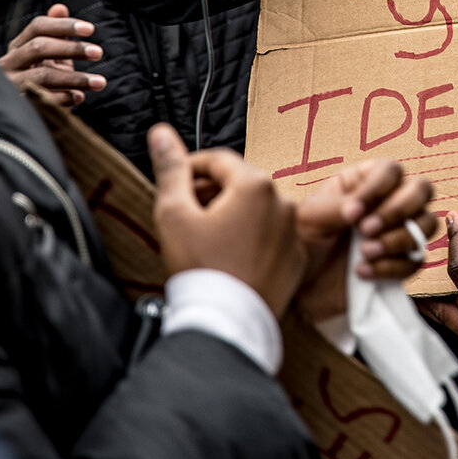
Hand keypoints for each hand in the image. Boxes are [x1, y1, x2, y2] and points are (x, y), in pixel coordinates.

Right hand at [0, 3, 105, 106]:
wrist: (22, 113)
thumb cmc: (39, 78)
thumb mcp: (49, 55)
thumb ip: (55, 32)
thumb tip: (60, 7)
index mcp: (18, 46)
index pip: (38, 27)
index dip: (64, 25)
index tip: (90, 29)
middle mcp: (10, 62)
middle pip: (39, 47)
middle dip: (71, 49)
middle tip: (98, 52)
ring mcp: (11, 84)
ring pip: (42, 75)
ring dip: (75, 78)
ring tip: (99, 82)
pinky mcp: (16, 105)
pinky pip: (41, 100)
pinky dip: (63, 98)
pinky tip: (79, 97)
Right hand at [149, 124, 304, 319]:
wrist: (226, 325)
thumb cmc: (200, 270)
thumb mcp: (174, 214)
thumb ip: (170, 169)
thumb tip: (161, 133)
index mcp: (255, 186)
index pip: (217, 160)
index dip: (190, 169)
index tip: (173, 183)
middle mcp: (282, 203)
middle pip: (238, 184)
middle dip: (210, 194)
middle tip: (184, 216)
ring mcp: (293, 232)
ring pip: (255, 211)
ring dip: (230, 216)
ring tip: (204, 240)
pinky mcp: (296, 259)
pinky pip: (269, 237)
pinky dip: (250, 239)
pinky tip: (227, 258)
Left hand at [293, 158, 437, 322]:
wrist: (296, 290)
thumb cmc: (299, 243)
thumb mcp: (308, 219)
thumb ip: (335, 207)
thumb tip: (359, 209)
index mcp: (364, 182)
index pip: (391, 170)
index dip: (378, 189)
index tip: (352, 213)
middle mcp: (386, 202)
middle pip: (421, 190)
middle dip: (398, 210)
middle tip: (366, 230)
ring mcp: (397, 233)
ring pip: (427, 224)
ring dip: (398, 239)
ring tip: (365, 253)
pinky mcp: (400, 264)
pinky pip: (415, 260)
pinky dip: (391, 267)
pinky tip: (362, 273)